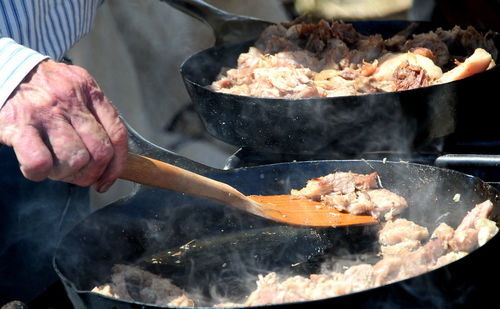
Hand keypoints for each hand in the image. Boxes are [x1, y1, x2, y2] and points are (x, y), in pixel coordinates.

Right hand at [0, 59, 127, 191]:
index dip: (117, 165)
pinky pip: (40, 162)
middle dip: (91, 173)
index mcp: (89, 91)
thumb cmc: (42, 89)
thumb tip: (112, 158)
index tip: (107, 180)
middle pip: (100, 152)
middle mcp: (71, 99)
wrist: (3, 69)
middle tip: (75, 174)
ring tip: (53, 167)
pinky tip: (35, 167)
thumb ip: (94, 115)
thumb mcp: (74, 89)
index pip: (118, 134)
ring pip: (75, 159)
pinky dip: (39, 173)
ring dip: (65, 174)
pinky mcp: (18, 124)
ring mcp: (45, 112)